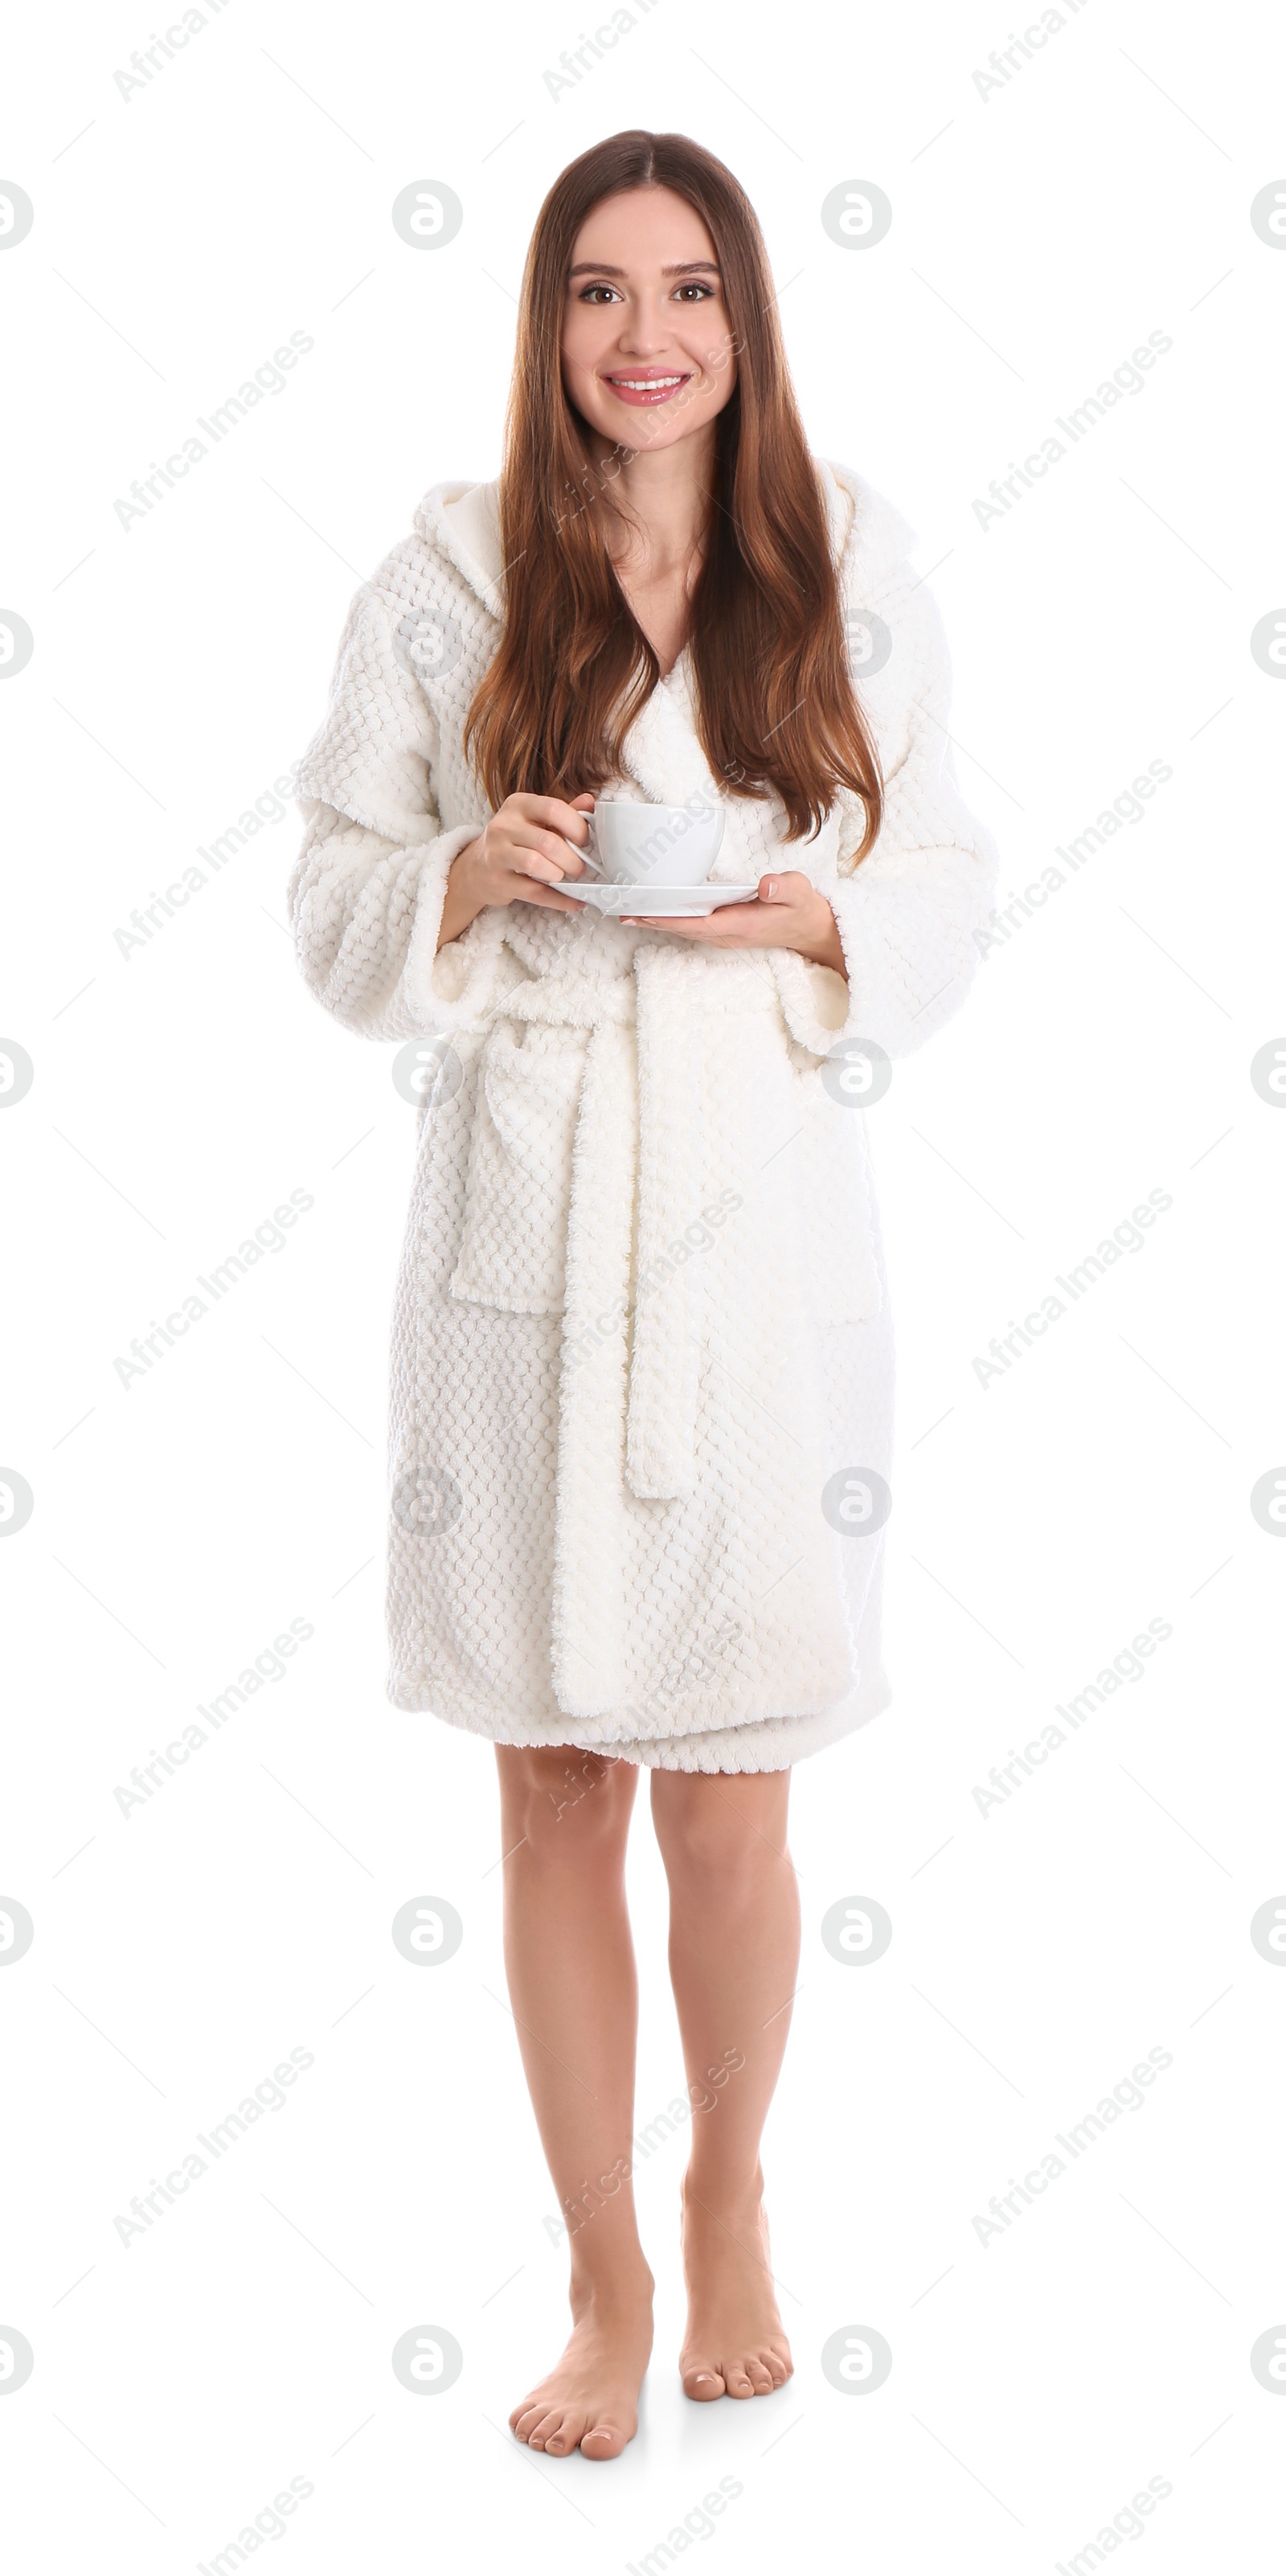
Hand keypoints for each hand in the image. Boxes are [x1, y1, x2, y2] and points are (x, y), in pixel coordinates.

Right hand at [437, 792, 594, 950]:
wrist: (477, 867)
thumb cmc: (514, 841)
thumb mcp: (535, 820)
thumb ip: (563, 812)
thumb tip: (590, 802)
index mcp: (518, 805)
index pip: (552, 808)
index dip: (576, 826)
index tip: (584, 840)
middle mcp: (504, 825)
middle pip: (547, 841)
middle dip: (571, 858)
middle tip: (579, 867)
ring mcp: (497, 853)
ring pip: (536, 864)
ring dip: (560, 875)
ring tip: (566, 878)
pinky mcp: (498, 881)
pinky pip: (534, 892)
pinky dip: (559, 899)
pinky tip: (573, 902)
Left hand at [619, 870, 847, 976]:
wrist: (809, 929)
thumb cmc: (801, 908)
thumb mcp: (799, 893)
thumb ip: (784, 887)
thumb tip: (765, 884)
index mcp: (738, 926)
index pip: (696, 923)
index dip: (668, 918)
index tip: (643, 913)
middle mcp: (724, 934)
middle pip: (680, 928)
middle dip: (651, 919)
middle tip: (619, 909)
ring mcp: (721, 934)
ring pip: (682, 928)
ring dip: (655, 920)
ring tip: (625, 909)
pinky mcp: (721, 929)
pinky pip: (689, 925)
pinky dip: (669, 918)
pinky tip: (652, 910)